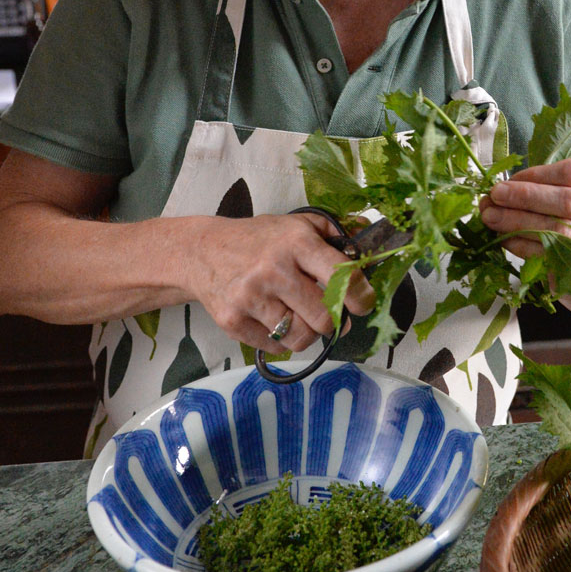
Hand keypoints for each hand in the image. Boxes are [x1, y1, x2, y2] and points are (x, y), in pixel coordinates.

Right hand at [189, 211, 374, 351]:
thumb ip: (335, 235)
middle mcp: (273, 270)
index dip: (361, 296)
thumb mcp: (297, 224)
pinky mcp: (233, 321)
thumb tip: (367, 249)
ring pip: (300, 338)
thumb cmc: (258, 240)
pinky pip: (276, 347)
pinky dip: (282, 340)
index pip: (342, 276)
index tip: (363, 303)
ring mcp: (251, 298)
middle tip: (331, 315)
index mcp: (295, 243)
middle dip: (334, 320)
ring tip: (302, 318)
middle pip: (324, 317)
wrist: (203, 251)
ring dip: (308, 333)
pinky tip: (276, 320)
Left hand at [478, 159, 570, 314]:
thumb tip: (507, 186)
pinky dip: (521, 246)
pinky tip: (504, 238)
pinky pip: (547, 256)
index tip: (509, 181)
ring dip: (516, 222)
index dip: (536, 176)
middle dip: (525, 197)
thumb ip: (552, 188)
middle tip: (494, 196)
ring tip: (490, 217)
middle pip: (567, 201)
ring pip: (555, 230)